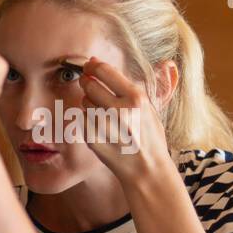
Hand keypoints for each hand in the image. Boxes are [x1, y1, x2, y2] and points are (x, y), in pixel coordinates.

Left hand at [76, 58, 171, 185]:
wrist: (147, 169)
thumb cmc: (149, 137)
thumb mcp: (149, 108)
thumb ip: (127, 87)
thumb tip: (98, 63)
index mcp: (135, 98)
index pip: (104, 71)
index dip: (93, 66)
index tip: (89, 66)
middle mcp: (119, 110)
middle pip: (89, 85)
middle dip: (88, 83)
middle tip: (92, 87)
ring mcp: (104, 125)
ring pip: (85, 102)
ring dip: (90, 104)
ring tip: (106, 116)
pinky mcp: (92, 138)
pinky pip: (83, 119)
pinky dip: (89, 121)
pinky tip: (102, 130)